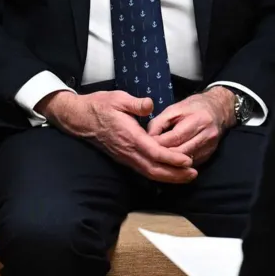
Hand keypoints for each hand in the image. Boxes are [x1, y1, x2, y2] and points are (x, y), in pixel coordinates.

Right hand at [39, 90, 197, 183]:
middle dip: (175, 174)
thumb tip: (150, 104)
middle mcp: (128, 151)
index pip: (154, 152)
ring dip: (169, 177)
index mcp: (129, 136)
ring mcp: (125, 157)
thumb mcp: (118, 98)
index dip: (172, 159)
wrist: (81, 119)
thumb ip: (135, 103)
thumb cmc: (100, 106)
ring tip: (186, 176)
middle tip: (193, 174)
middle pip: (154, 169)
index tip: (188, 161)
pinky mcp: (124, 159)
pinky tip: (169, 173)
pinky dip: (159, 174)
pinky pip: (143, 171)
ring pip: (149, 173)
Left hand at [148, 89, 234, 164]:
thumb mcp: (175, 108)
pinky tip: (169, 162)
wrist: (219, 110)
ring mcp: (210, 146)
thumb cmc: (193, 107)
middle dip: (163, 155)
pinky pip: (191, 163)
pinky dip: (179, 164)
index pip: (175, 137)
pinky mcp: (210, 154)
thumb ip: (159, 122)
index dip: (158, 143)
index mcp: (198, 119)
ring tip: (156, 159)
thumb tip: (146, 137)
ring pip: (185, 160)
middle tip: (148, 155)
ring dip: (170, 162)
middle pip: (181, 151)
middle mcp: (207, 134)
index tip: (145, 145)